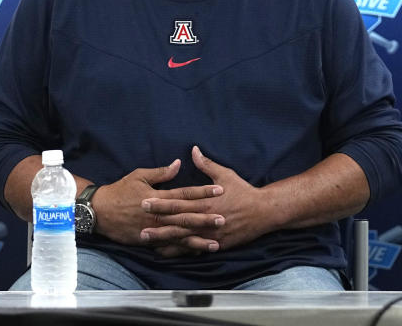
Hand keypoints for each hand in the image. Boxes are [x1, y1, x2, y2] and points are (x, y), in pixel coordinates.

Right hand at [93, 159, 223, 251]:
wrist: (97, 211)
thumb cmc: (119, 191)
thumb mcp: (139, 176)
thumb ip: (161, 172)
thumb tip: (179, 163)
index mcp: (158, 196)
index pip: (185, 193)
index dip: (203, 191)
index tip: (220, 190)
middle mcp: (158, 214)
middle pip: (186, 216)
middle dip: (205, 218)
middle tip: (223, 219)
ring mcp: (153, 229)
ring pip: (179, 235)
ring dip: (198, 239)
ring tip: (215, 243)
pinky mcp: (147, 241)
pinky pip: (167, 246)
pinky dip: (181, 250)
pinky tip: (195, 252)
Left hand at [139, 146, 270, 255]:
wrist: (263, 212)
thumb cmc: (244, 191)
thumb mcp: (226, 174)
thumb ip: (207, 164)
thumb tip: (193, 150)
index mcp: (206, 201)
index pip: (178, 202)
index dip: (160, 203)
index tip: (144, 202)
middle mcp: (206, 218)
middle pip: (176, 222)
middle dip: (156, 223)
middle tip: (138, 223)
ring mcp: (210, 233)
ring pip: (183, 238)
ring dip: (164, 239)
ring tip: (147, 241)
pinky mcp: (216, 243)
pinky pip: (194, 248)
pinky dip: (180, 251)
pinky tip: (166, 252)